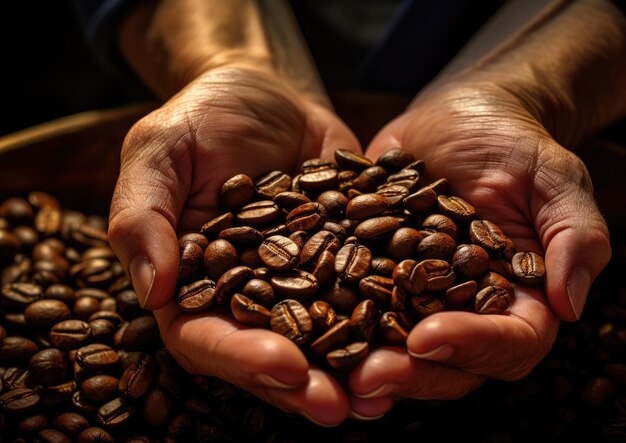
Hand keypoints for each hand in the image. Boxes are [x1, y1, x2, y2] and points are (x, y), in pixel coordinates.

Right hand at [107, 66, 360, 425]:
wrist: (266, 93)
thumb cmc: (201, 118)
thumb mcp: (159, 151)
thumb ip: (142, 216)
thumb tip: (152, 290)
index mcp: (193, 283)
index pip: (204, 337)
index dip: (241, 358)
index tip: (283, 367)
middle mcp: (248, 294)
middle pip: (270, 352)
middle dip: (304, 382)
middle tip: (340, 403)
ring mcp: (302, 279)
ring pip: (324, 335)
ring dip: (352, 366)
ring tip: (387, 387)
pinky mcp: (346, 257)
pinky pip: (369, 290)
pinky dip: (393, 313)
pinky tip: (422, 329)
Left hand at [348, 78, 610, 417]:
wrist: (455, 117)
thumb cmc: (512, 141)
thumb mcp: (553, 177)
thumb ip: (574, 236)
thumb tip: (572, 306)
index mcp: (515, 298)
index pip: (508, 343)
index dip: (472, 348)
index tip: (429, 338)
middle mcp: (462, 310)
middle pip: (443, 362)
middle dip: (407, 373)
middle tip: (366, 376)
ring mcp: (412, 296)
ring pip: (390, 346)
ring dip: (359, 362)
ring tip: (325, 372)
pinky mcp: (370, 274)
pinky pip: (347, 302)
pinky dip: (324, 317)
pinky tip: (293, 325)